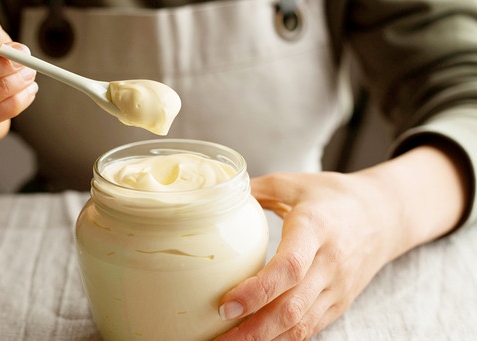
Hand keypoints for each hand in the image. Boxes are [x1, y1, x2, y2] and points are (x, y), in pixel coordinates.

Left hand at [215, 146, 464, 339]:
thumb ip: (255, 190)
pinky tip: (254, 340)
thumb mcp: (294, 183)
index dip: (256, 291)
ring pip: (300, 326)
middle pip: (291, 308)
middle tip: (216, 337)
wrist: (383, 216)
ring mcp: (337, 288)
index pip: (289, 267)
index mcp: (315, 228)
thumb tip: (215, 198)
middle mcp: (329, 263)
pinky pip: (308, 329)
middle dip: (252, 330)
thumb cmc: (333, 197)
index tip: (225, 304)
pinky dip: (280, 339)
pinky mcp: (339, 304)